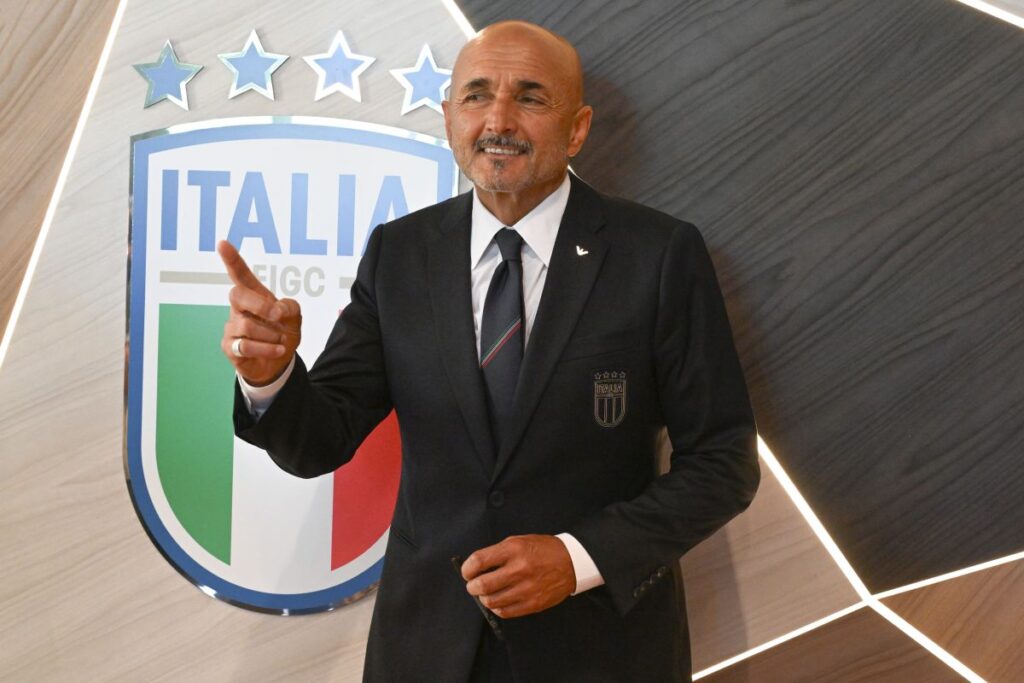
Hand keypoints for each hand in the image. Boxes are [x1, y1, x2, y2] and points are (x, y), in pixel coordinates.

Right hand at [217, 240, 301, 384]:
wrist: (279, 363)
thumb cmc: (282, 332)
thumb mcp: (294, 317)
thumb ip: (289, 307)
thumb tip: (276, 310)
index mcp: (253, 295)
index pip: (240, 274)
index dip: (232, 260)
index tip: (222, 243)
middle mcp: (238, 308)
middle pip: (238, 295)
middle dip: (261, 305)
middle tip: (278, 316)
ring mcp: (232, 327)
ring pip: (247, 325)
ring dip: (271, 335)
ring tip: (280, 340)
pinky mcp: (230, 346)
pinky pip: (246, 346)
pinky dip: (267, 349)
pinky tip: (277, 350)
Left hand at [461, 534, 574, 618]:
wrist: (572, 562)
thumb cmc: (542, 550)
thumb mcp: (519, 541)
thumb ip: (497, 554)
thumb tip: (476, 568)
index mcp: (514, 549)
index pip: (479, 561)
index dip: (467, 569)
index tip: (467, 572)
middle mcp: (520, 569)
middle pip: (482, 585)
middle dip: (472, 587)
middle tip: (473, 585)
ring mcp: (527, 588)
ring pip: (492, 601)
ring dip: (484, 598)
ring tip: (488, 593)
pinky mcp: (533, 604)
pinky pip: (505, 612)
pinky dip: (497, 608)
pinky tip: (499, 601)